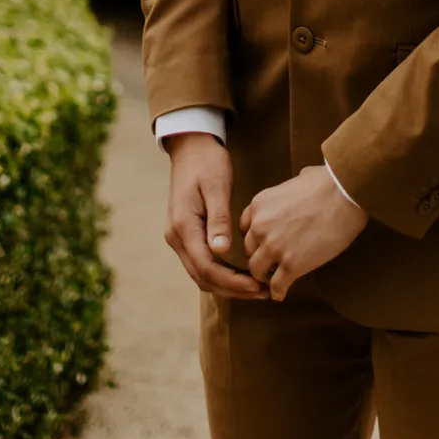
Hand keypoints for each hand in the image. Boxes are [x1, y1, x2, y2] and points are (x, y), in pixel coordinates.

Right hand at [162, 133, 266, 298]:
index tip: (258, 286)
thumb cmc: (207, 163)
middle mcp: (175, 237)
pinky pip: (201, 263)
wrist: (190, 147)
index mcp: (182, 226)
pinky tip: (241, 274)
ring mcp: (177, 237)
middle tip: (263, 292)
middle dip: (232, 289)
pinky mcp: (185, 235)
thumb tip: (221, 251)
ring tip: (256, 287)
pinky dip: (220, 274)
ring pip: (201, 274)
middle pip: (203, 277)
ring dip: (227, 285)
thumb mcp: (217, 186)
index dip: (233, 282)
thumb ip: (218, 219)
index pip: (207, 267)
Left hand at [241, 164, 368, 301]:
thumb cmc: (327, 183)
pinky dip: (278, 292)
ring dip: (265, 276)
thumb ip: (291, 187)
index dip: (255, 238)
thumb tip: (301, 181)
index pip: (245, 229)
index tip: (263, 244)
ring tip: (275, 279)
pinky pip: (277, 286)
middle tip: (270, 263)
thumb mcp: (299, 177)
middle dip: (259, 257)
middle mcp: (260, 227)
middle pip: (249, 251)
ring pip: (257, 271)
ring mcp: (274, 247)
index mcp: (259, 205)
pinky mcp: (291, 265)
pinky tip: (282, 293)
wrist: (343, 196)